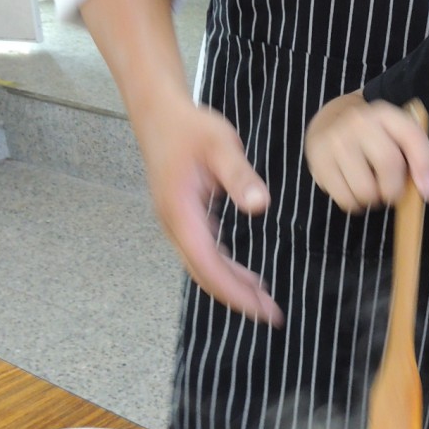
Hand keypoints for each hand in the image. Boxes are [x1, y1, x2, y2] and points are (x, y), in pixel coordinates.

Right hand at [137, 91, 282, 324]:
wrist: (158, 113)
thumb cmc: (190, 127)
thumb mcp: (221, 145)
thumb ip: (240, 176)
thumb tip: (259, 206)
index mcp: (180, 213)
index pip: (208, 265)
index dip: (234, 290)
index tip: (260, 308)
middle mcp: (174, 225)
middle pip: (204, 274)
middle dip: (236, 297)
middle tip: (270, 315)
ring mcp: (176, 223)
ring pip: (203, 266)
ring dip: (231, 285)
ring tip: (263, 300)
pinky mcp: (182, 218)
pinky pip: (203, 253)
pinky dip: (224, 268)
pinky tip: (244, 275)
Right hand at [306, 95, 428, 212]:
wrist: (329, 122)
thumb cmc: (373, 135)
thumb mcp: (397, 134)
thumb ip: (421, 153)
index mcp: (385, 114)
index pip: (411, 137)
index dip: (423, 167)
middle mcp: (359, 122)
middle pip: (388, 164)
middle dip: (396, 190)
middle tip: (392, 193)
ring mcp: (336, 141)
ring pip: (366, 189)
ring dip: (374, 200)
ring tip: (371, 189)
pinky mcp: (319, 161)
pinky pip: (345, 199)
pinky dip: (355, 204)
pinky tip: (354, 190)